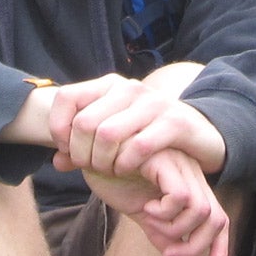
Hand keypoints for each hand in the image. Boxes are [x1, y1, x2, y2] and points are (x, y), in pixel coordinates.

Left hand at [49, 71, 225, 177]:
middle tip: (90, 167)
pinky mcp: (173, 122)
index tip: (66, 149)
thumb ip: (83, 147)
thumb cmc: (147, 135)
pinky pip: (137, 147)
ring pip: (108, 135)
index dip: (58, 127)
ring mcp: (153, 103)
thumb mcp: (114, 136)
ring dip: (102, 162)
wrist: (199, 132)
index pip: (66, 97)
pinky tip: (125, 170)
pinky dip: (125, 165)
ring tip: (108, 170)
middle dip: (81, 153)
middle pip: (84, 122)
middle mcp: (129, 88)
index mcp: (110, 85)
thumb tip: (56, 162)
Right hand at [83, 147, 230, 255]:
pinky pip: (181, 197)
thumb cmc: (114, 178)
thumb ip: (160, 230)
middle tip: (166, 254)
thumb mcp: (140, 210)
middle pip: (216, 220)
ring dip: (174, 228)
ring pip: (200, 211)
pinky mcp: (165, 161)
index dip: (220, 248)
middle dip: (195, 247)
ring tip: (148, 221)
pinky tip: (145, 208)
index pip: (219, 220)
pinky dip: (165, 212)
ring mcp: (181, 166)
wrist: (89, 152)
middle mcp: (191, 175)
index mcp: (190, 186)